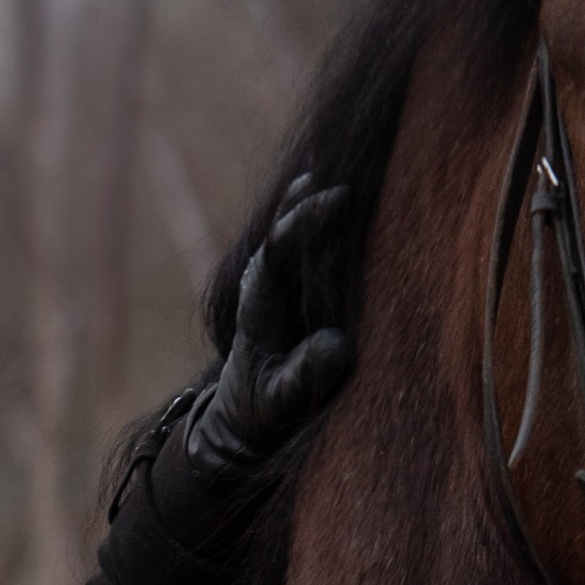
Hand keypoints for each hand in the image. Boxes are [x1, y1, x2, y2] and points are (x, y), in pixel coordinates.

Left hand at [183, 177, 353, 491]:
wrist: (239, 420)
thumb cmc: (261, 412)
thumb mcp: (282, 404)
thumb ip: (304, 376)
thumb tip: (338, 344)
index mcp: (258, 303)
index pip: (279, 247)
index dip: (306, 220)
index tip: (338, 199)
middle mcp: (262, 283)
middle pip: (283, 227)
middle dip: (310, 198)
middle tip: (345, 167)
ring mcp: (273, 284)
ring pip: (288, 230)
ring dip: (307, 200)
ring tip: (331, 164)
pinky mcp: (286, 291)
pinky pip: (299, 245)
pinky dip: (311, 217)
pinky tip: (320, 187)